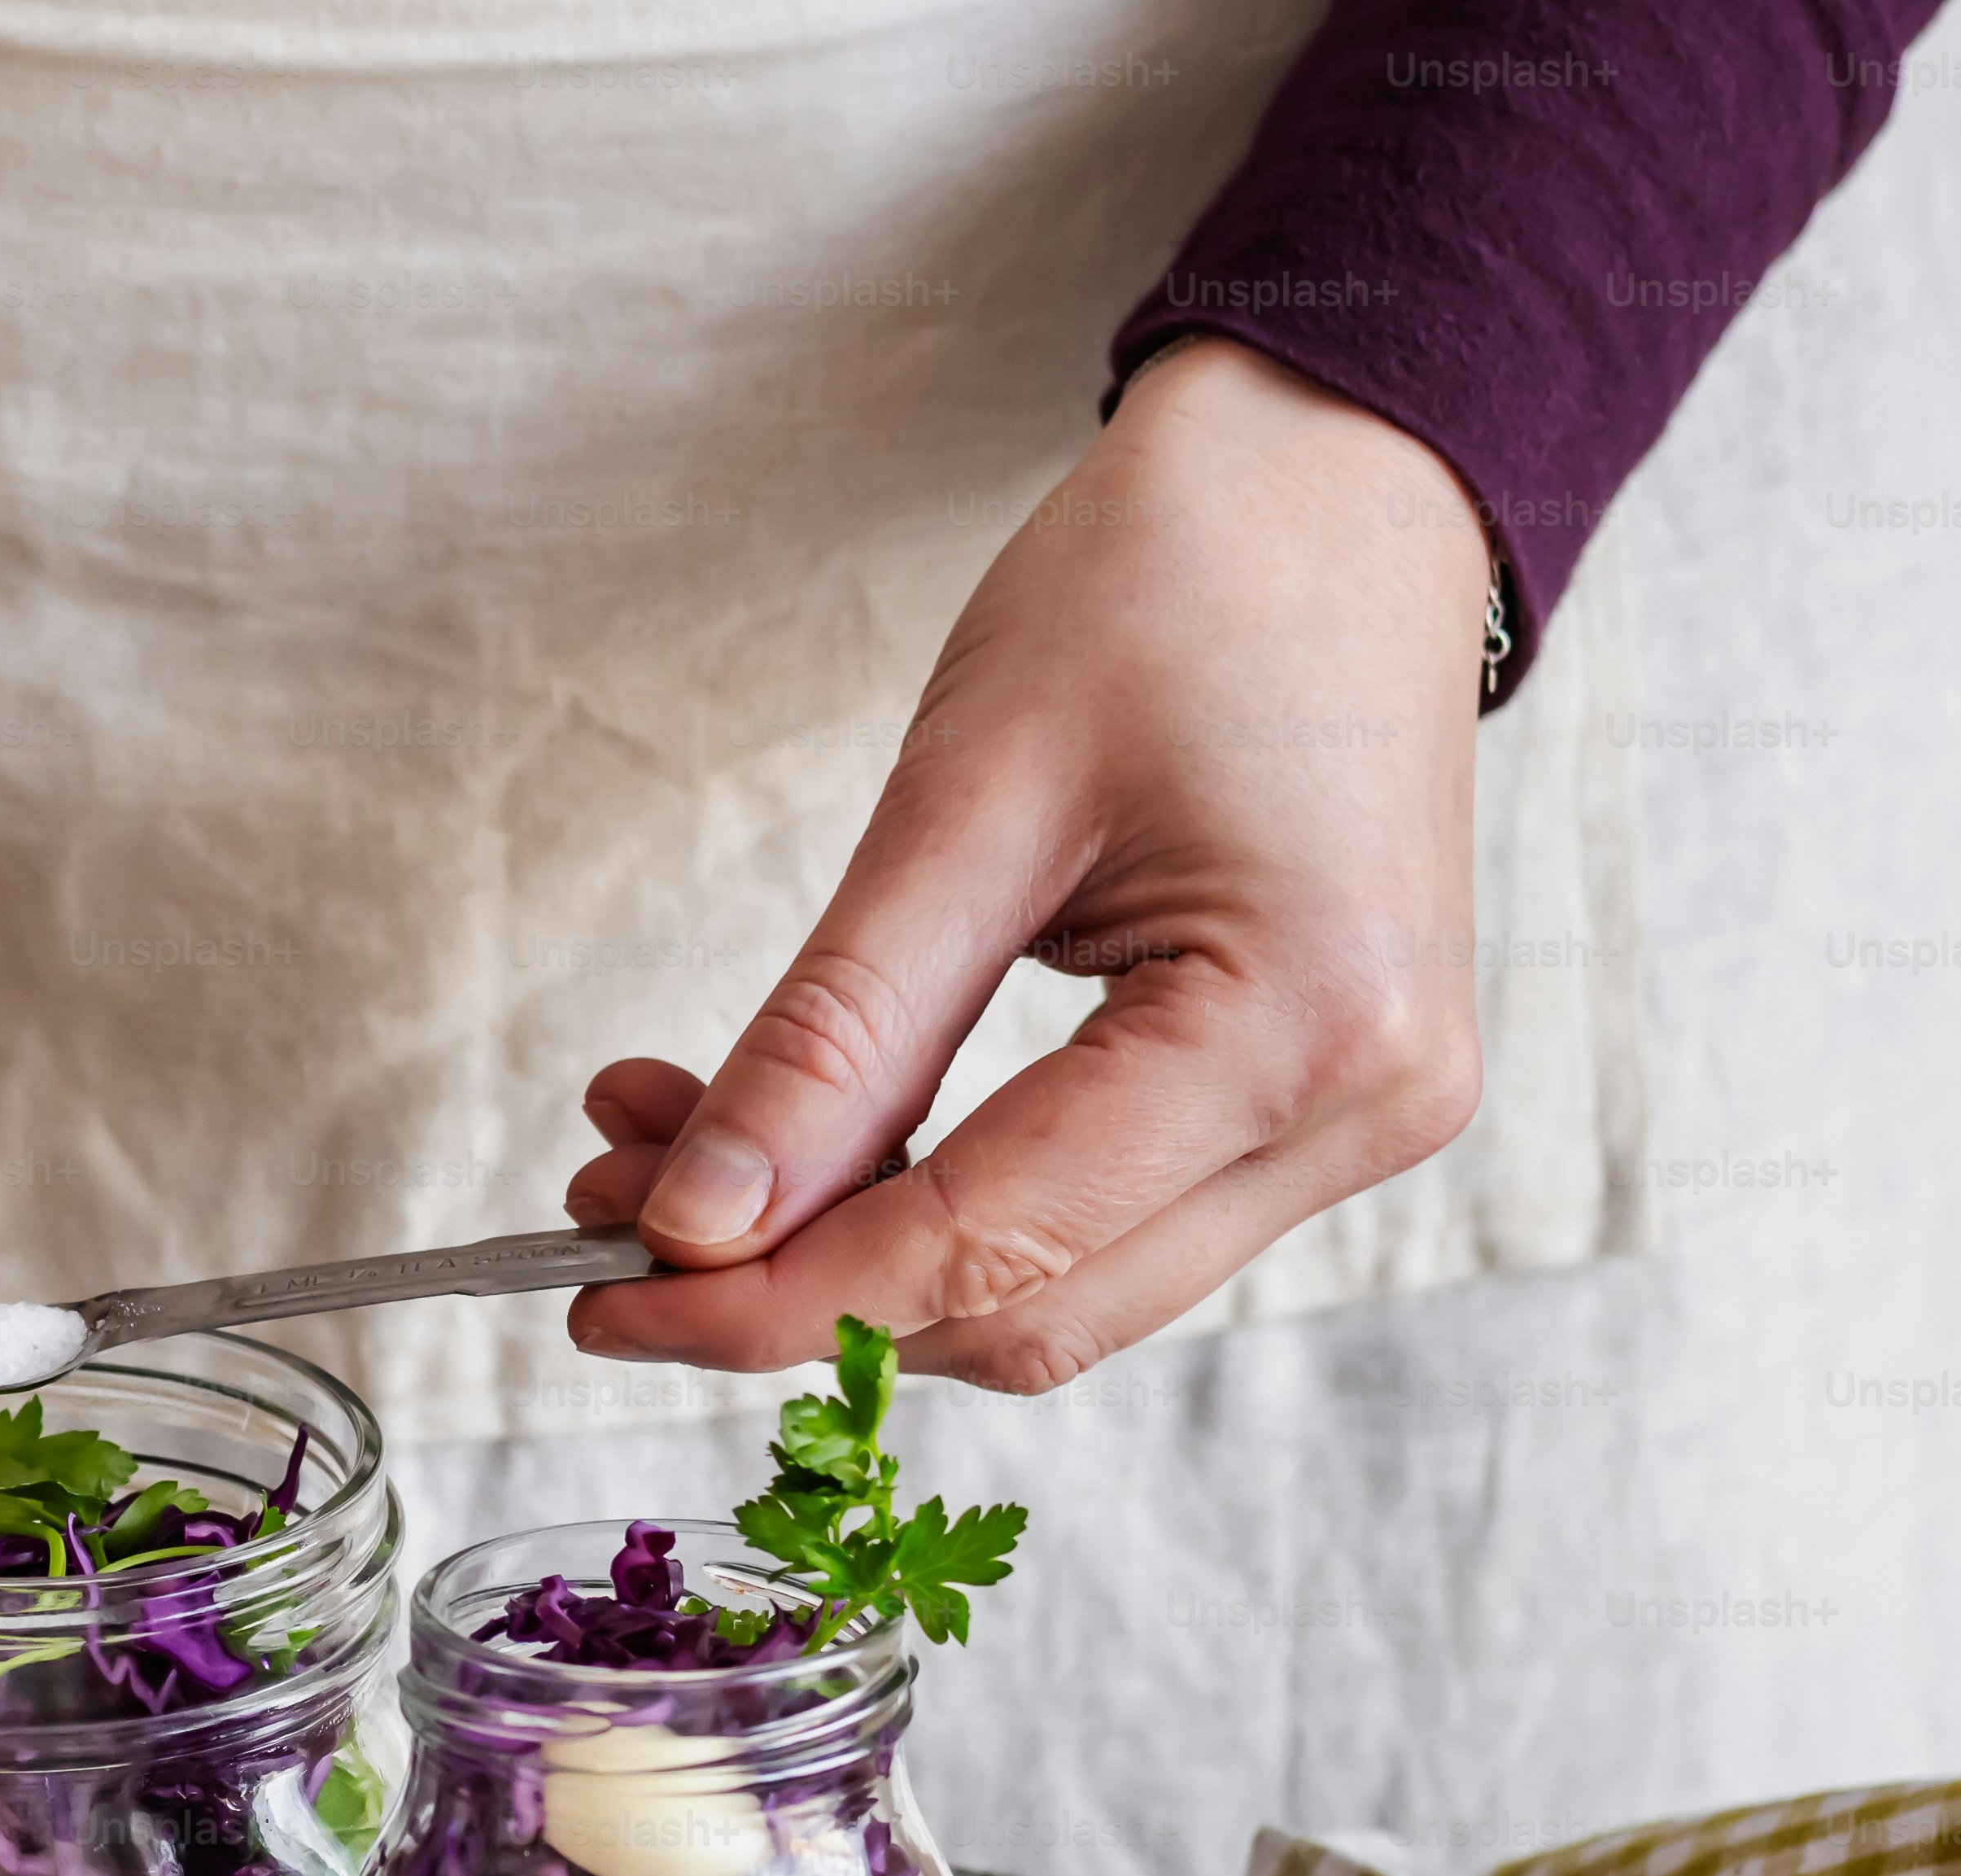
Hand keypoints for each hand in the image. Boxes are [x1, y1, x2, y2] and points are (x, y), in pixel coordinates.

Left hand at [566, 339, 1495, 1390]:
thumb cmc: (1176, 582)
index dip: (773, 1304)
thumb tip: (697, 1227)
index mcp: (1307, 1029)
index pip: (987, 1250)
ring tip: (672, 1159)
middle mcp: (1363, 1109)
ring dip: (853, 1254)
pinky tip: (806, 1136)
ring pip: (1058, 1292)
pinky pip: (1098, 1219)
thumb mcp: (967, 798)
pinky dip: (935, 1204)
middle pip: (1029, 1309)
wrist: (1334, 481)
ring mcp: (1355, 1120)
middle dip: (797, 1286)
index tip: (597, 1304)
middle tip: (609, 1206)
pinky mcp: (1312, 1103)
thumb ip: (835, 1039)